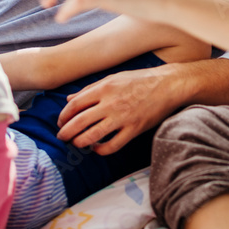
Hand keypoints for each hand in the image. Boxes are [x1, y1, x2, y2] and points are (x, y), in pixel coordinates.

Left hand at [56, 66, 181, 154]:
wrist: (168, 85)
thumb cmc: (139, 80)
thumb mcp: (113, 78)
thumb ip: (90, 89)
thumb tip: (69, 99)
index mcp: (104, 88)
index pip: (75, 105)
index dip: (64, 116)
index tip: (60, 122)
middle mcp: (111, 103)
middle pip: (80, 122)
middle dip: (66, 132)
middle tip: (61, 137)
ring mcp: (123, 118)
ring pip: (93, 135)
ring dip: (80, 142)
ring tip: (76, 143)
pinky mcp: (134, 129)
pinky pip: (113, 145)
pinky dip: (101, 150)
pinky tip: (97, 149)